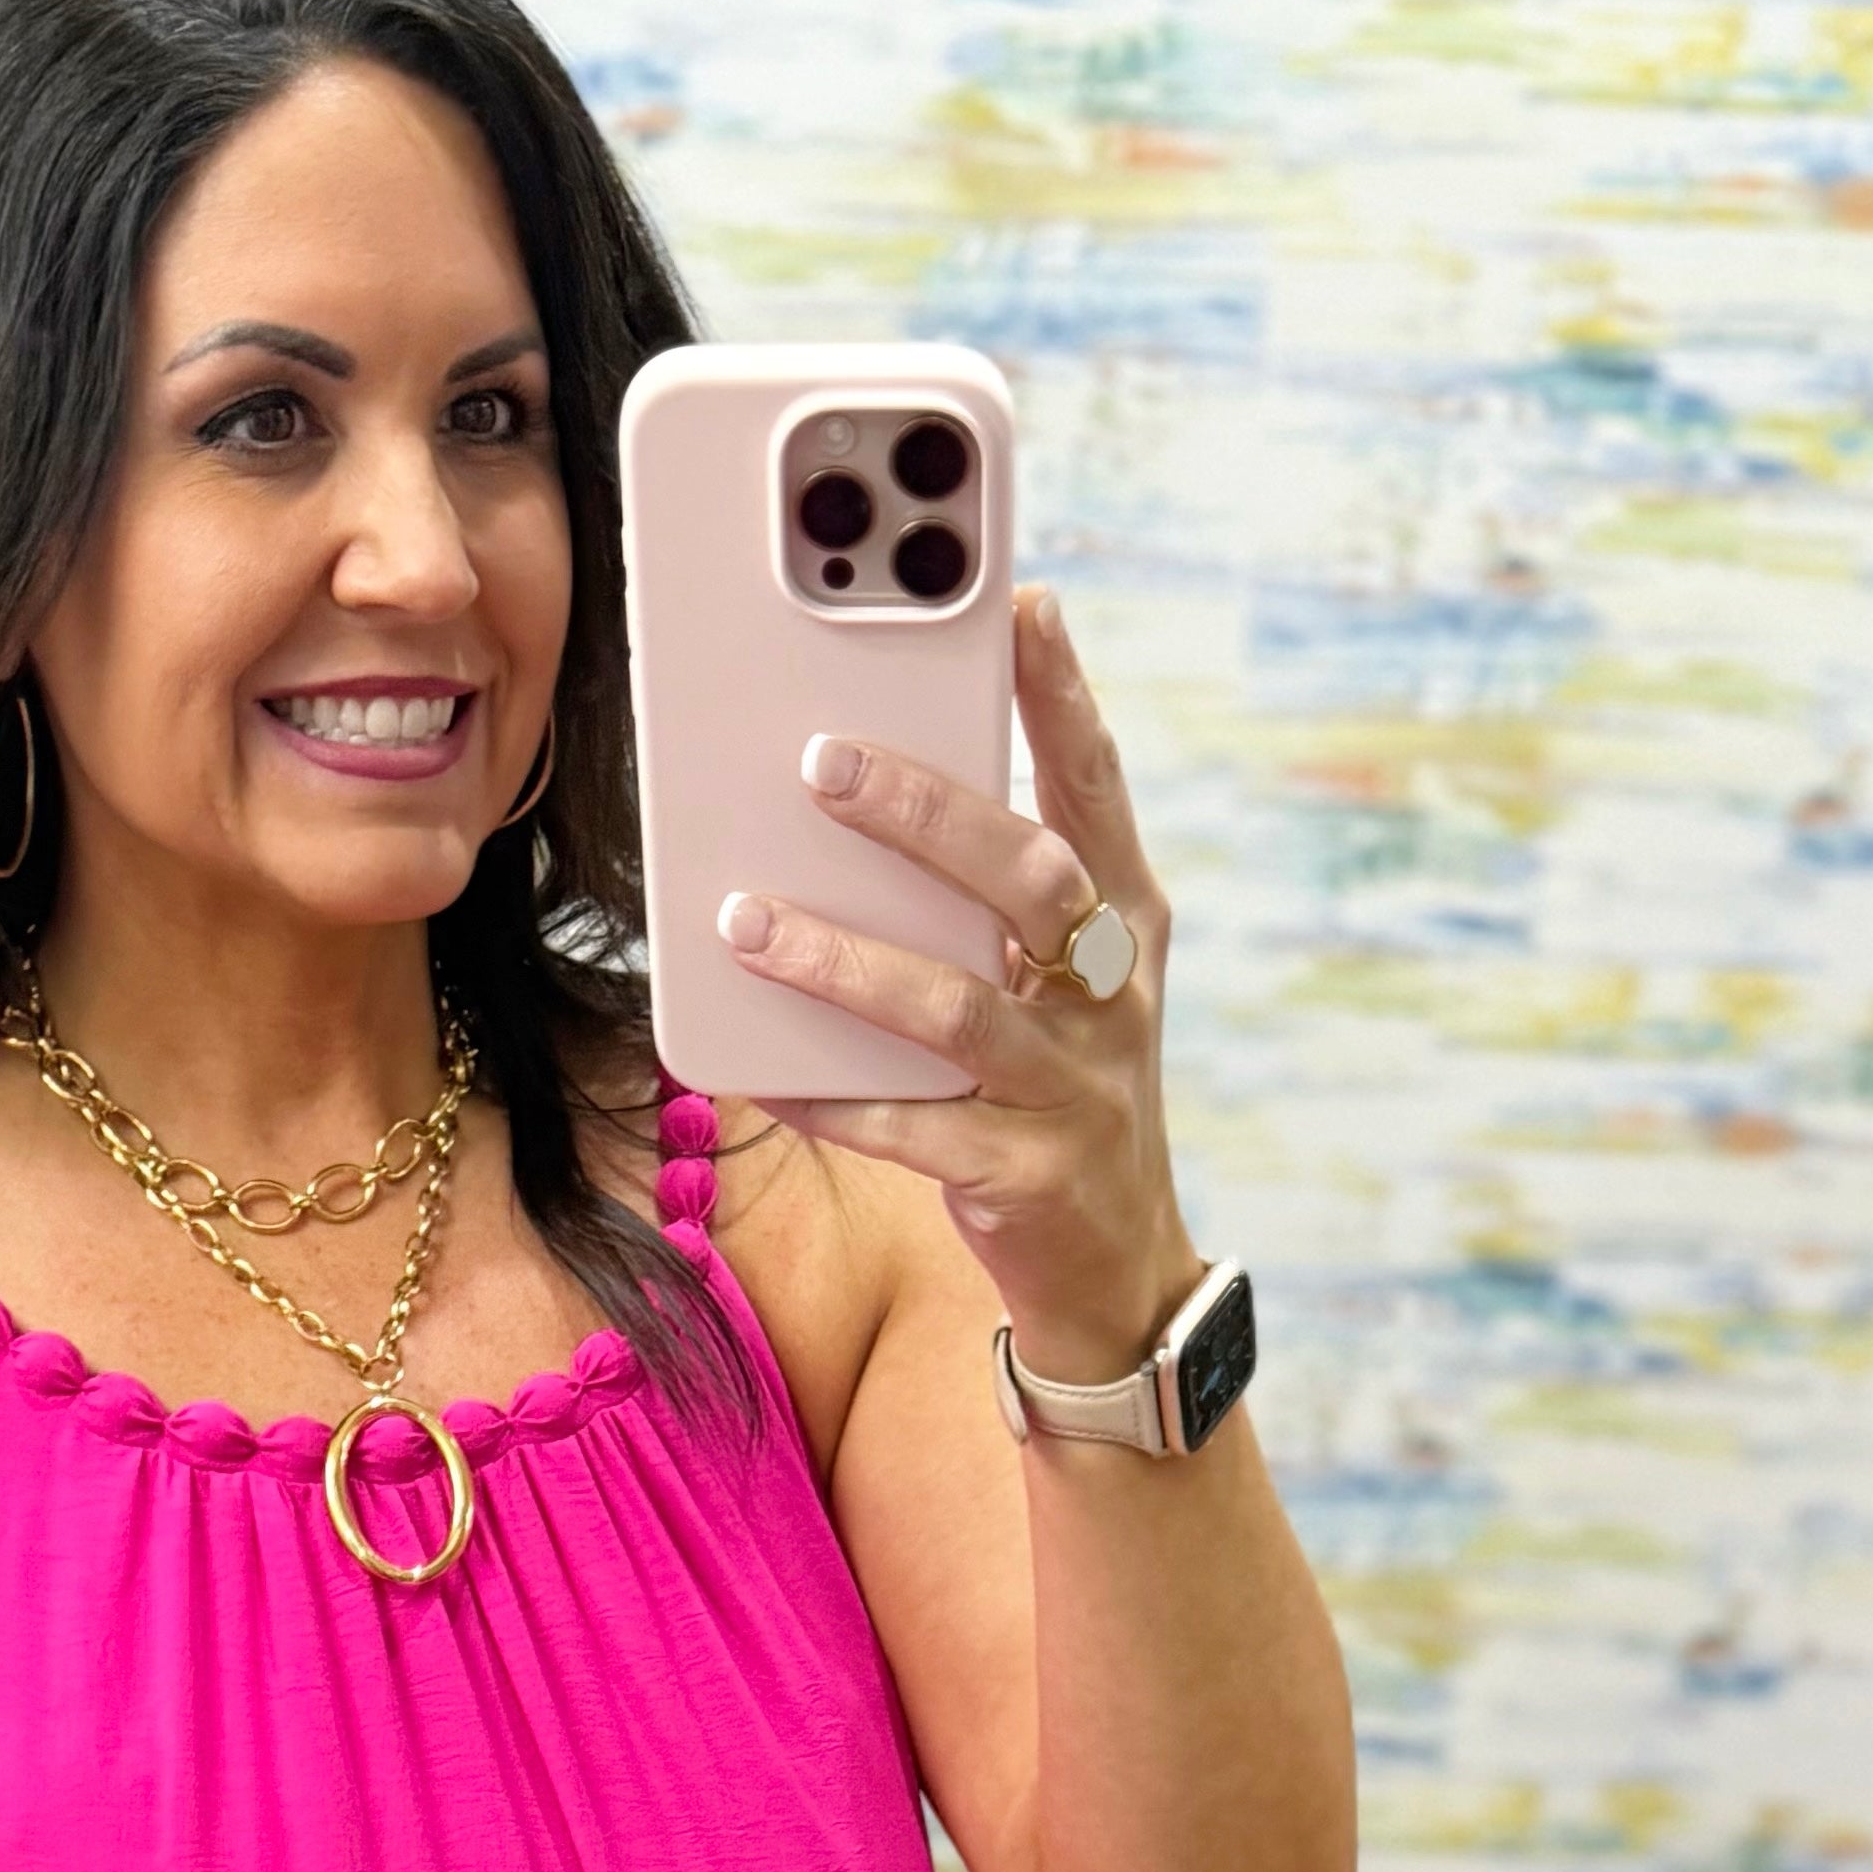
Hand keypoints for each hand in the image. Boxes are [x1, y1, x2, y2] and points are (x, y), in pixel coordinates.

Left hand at [720, 584, 1197, 1381]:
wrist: (1116, 1268)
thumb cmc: (1056, 1088)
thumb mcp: (1053, 982)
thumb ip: (985, 897)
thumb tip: (861, 784)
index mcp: (1125, 923)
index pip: (1098, 789)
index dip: (1062, 696)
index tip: (1019, 602)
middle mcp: (1111, 997)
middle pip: (1028, 881)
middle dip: (925, 814)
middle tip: (820, 760)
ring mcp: (1073, 1091)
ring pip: (956, 1010)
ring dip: (845, 961)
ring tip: (747, 919)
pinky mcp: (1023, 1178)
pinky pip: (911, 1130)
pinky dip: (831, 1097)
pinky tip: (758, 1070)